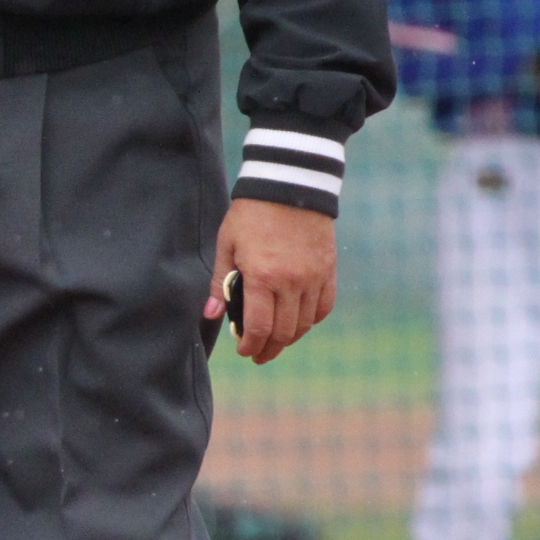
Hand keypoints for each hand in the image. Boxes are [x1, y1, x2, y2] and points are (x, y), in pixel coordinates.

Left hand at [211, 196, 336, 363]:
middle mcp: (292, 282)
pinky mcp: (328, 270)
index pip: (259, 327)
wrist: (290, 185)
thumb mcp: (227, 245)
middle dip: (268, 349)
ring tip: (276, 342)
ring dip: (289, 338)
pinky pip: (324, 306)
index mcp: (263, 277)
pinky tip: (298, 323)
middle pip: (283, 332)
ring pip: (305, 323)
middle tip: (258, 354)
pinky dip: (311, 320)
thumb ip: (220, 283)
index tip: (244, 351)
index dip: (251, 346)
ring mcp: (313, 277)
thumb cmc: (251, 214)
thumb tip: (211, 315)